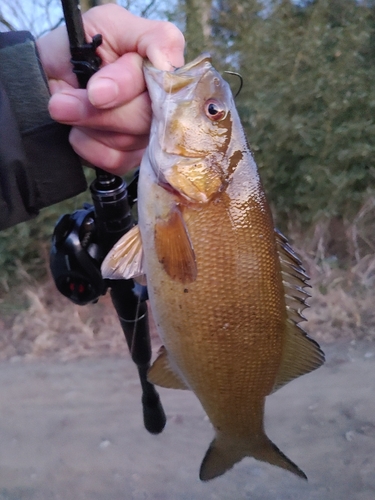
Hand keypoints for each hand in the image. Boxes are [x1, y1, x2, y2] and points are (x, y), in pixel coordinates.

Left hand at [36, 4, 184, 173]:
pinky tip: (81, 131)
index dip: (128, 89)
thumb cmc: (80, 47)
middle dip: (98, 111)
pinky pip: (117, 161)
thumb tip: (167, 63)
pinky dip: (89, 146)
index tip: (96, 93)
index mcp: (164, 68)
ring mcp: (149, 135)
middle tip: (65, 101)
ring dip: (89, 125)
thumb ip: (147, 36)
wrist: (47, 79)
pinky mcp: (132, 159)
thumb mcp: (108, 24)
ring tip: (70, 108)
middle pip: (146, 118)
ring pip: (128, 140)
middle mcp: (163, 105)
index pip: (166, 83)